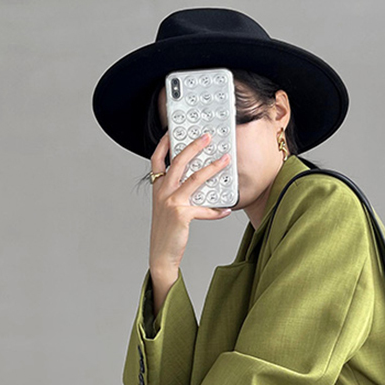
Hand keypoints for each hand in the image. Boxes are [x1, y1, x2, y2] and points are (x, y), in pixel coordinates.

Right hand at [148, 131, 232, 272]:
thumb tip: (199, 181)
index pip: (157, 159)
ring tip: (225, 161)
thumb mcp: (167, 207)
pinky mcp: (181, 215)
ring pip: (195, 179)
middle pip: (178, 161)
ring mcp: (171, 202)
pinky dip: (217, 211)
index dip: (165, 143)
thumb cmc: (167, 231)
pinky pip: (204, 209)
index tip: (174, 132)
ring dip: (212, 168)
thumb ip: (177, 192)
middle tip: (207, 138)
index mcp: (158, 187)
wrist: (161, 253)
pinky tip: (226, 211)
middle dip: (194, 146)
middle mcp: (163, 192)